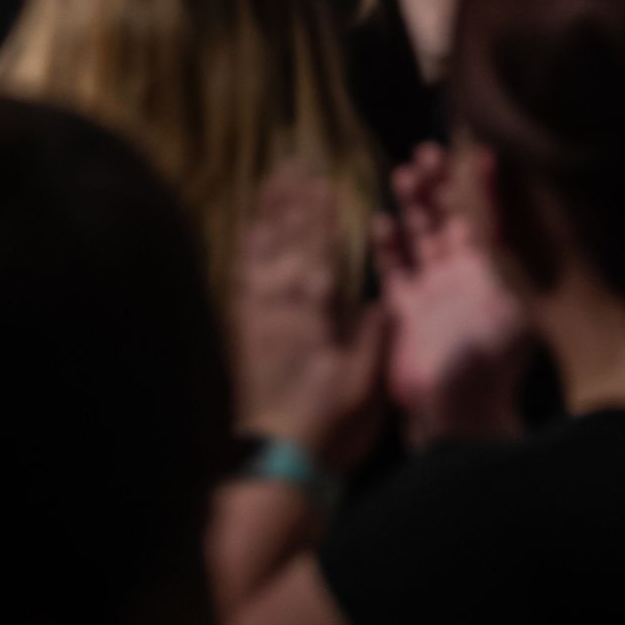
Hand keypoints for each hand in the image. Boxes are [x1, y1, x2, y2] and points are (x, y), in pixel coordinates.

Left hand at [234, 166, 388, 472]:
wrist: (278, 461)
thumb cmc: (332, 422)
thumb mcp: (368, 380)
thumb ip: (374, 333)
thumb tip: (381, 296)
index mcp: (318, 310)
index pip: (320, 247)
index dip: (320, 211)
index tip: (321, 177)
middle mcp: (284, 304)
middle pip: (287, 239)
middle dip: (291, 200)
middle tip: (291, 163)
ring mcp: (259, 318)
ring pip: (262, 253)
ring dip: (266, 216)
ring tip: (268, 183)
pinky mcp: (244, 335)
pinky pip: (243, 279)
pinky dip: (246, 252)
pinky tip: (246, 235)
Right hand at [378, 146, 528, 441]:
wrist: (458, 417)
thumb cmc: (491, 367)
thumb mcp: (507, 313)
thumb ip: (499, 269)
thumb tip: (500, 227)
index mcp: (492, 274)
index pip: (488, 219)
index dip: (484, 188)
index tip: (480, 152)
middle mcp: (462, 277)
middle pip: (449, 219)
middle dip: (439, 187)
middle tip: (426, 151)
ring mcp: (433, 293)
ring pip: (420, 237)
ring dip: (413, 207)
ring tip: (404, 173)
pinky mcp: (406, 312)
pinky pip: (395, 271)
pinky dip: (388, 247)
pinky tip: (381, 221)